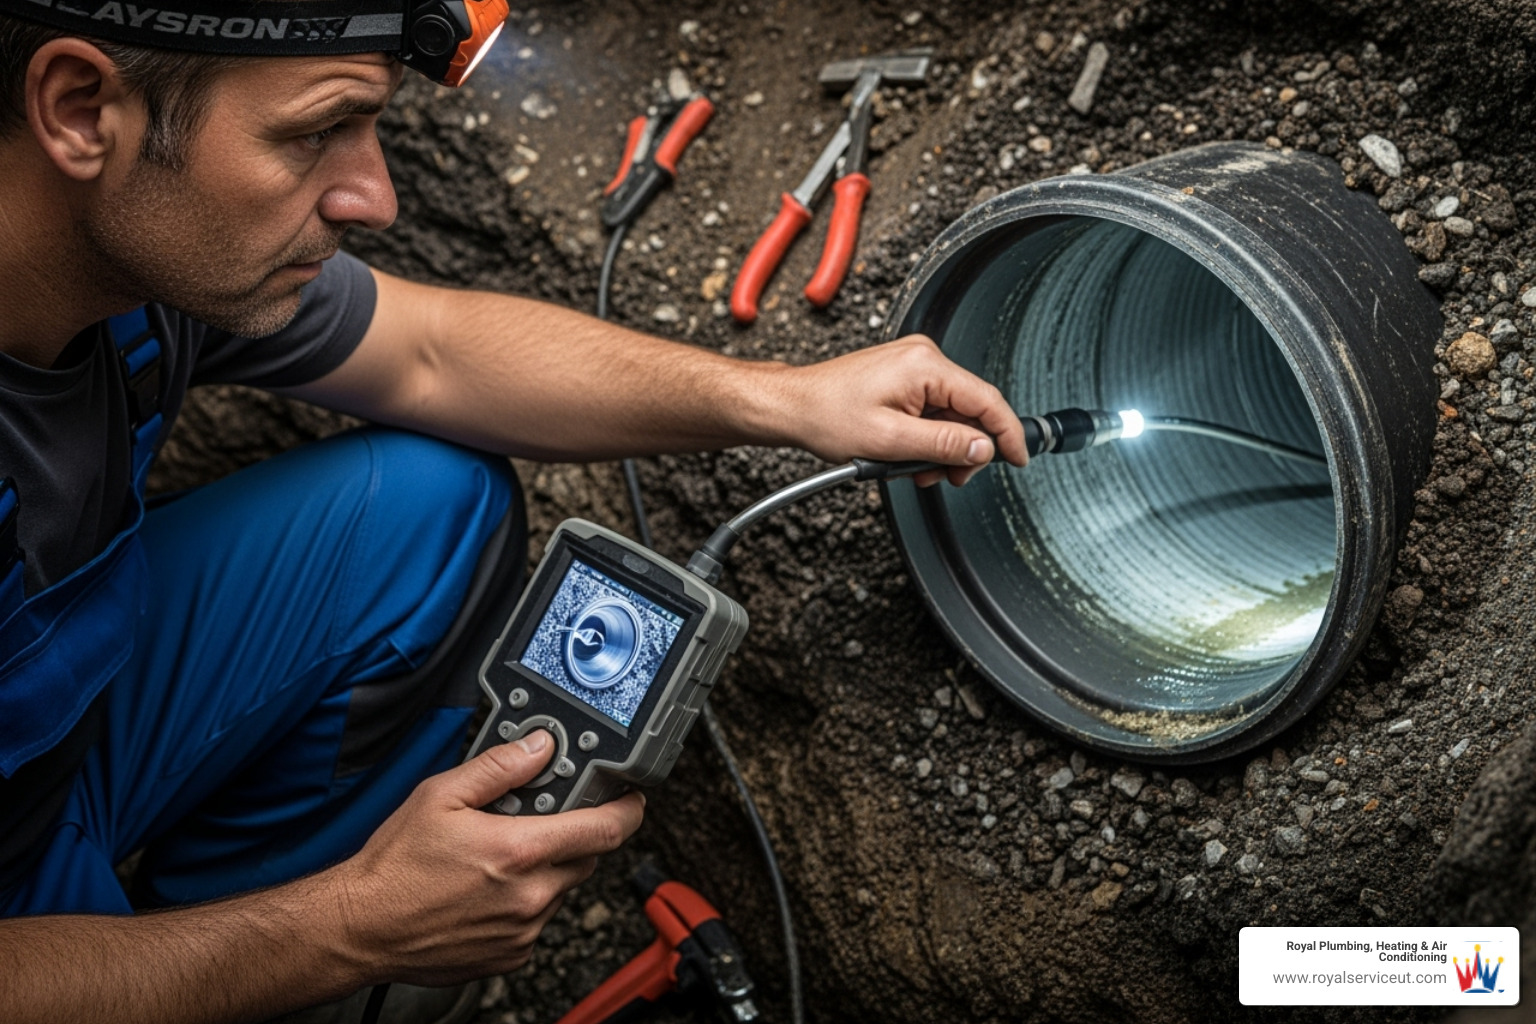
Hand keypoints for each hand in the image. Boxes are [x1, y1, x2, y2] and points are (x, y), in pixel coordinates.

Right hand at [329, 730, 643, 985]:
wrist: (360, 928)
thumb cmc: (395, 868)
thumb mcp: (442, 795)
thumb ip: (499, 767)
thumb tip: (538, 747)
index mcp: (519, 851)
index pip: (606, 829)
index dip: (628, 808)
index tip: (631, 798)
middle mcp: (530, 895)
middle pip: (586, 856)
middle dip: (572, 834)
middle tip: (534, 821)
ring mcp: (523, 930)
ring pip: (562, 889)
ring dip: (546, 870)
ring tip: (496, 859)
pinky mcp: (512, 955)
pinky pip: (539, 920)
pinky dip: (526, 902)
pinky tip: (488, 890)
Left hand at [776, 334, 1026, 485]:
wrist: (794, 406)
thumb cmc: (827, 416)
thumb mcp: (891, 441)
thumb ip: (944, 444)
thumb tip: (984, 448)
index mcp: (925, 365)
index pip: (987, 400)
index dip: (1007, 434)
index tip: (1019, 459)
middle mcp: (924, 357)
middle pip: (971, 409)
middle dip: (964, 449)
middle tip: (948, 476)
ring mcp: (914, 364)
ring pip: (952, 413)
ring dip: (942, 447)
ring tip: (916, 468)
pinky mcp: (904, 375)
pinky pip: (933, 408)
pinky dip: (927, 436)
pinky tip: (908, 453)